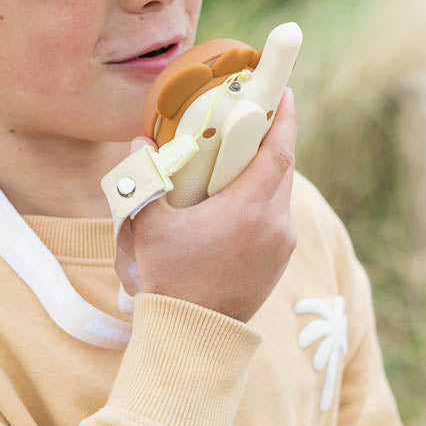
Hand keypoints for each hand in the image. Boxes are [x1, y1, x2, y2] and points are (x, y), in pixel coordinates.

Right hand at [115, 86, 297, 323]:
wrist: (194, 335)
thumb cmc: (171, 280)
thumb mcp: (150, 226)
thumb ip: (146, 180)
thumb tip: (140, 142)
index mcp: (249, 210)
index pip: (279, 150)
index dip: (284, 116)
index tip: (284, 90)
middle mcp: (274, 225)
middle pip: (283, 166)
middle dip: (269, 138)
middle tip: (249, 117)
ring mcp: (281, 244)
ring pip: (281, 191)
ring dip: (265, 169)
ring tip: (236, 158)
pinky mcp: (279, 260)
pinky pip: (277, 215)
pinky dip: (263, 197)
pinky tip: (237, 196)